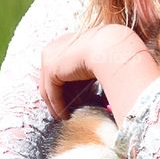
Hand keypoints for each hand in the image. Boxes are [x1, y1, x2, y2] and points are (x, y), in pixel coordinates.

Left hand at [39, 24, 159, 124]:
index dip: (65, 86)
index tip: (72, 99)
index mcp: (66, 41)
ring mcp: (50, 57)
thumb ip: (86, 73)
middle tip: (66, 111)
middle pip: (51, 78)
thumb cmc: (110, 53)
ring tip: (64, 117)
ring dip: (56, 105)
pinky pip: (51, 93)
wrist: (109, 48)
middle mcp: (54, 47)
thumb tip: (88, 86)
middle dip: (58, 96)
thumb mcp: (95, 62)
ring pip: (48, 87)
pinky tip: (65, 116)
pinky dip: (57, 106)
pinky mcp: (50, 69)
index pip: (59, 67)